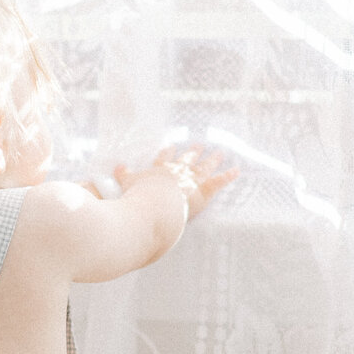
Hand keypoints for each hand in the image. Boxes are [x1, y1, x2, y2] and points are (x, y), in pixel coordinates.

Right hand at [106, 145, 237, 218]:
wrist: (155, 208)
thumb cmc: (139, 198)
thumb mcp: (126, 184)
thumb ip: (122, 174)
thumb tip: (116, 166)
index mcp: (159, 170)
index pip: (163, 159)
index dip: (167, 153)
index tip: (170, 145)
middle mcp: (176, 172)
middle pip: (186, 160)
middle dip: (192, 153)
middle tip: (198, 145)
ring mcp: (191, 180)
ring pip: (204, 167)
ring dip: (212, 160)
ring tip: (219, 152)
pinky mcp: (203, 191)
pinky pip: (218, 182)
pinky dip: (228, 176)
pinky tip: (237, 170)